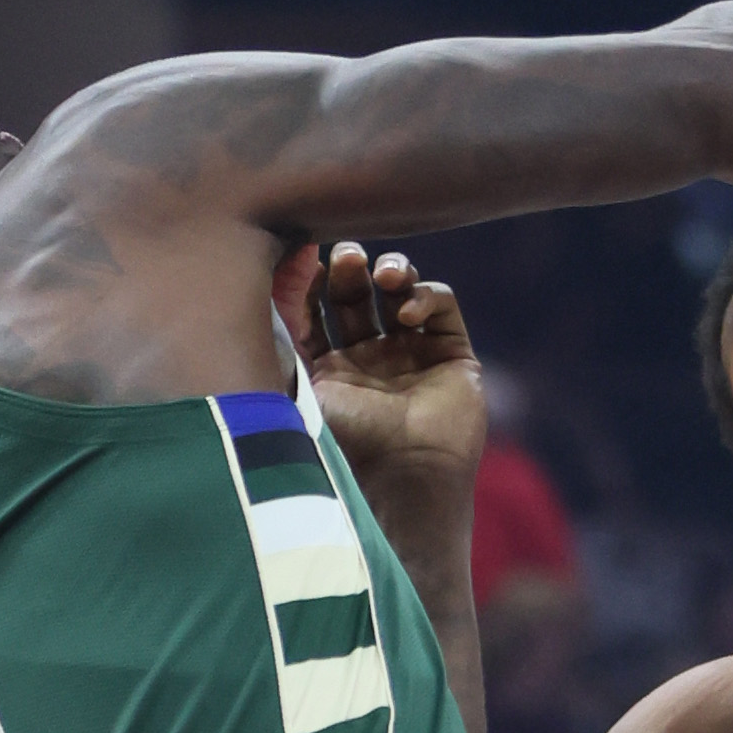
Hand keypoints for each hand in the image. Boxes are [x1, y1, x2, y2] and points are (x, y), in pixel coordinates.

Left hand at [292, 243, 487, 500]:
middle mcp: (372, 359)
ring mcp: (414, 355)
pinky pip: (442, 306)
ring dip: (392, 270)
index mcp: (330, 368)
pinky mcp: (453, 355)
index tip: (307, 260)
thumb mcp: (302, 383)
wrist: (406, 476)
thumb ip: (285, 329)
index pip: (318, 305)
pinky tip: (407, 314)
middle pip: (358, 292)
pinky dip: (426, 296)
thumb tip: (279, 271)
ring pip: (403, 289)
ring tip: (384, 275)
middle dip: (351, 267)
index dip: (312, 278)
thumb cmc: (348, 439)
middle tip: (346, 257)